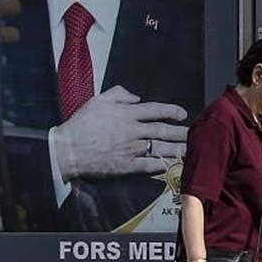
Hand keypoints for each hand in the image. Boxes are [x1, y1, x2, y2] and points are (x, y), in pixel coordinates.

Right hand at [55, 85, 187, 179]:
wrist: (68, 149)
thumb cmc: (81, 123)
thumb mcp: (98, 100)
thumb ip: (119, 94)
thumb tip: (136, 98)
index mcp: (127, 114)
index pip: (155, 110)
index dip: (172, 111)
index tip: (182, 114)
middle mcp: (133, 131)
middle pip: (163, 131)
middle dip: (180, 132)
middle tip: (193, 133)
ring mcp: (132, 149)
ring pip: (161, 149)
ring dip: (177, 149)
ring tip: (190, 149)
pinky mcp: (127, 166)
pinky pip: (149, 166)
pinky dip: (162, 165)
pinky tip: (172, 165)